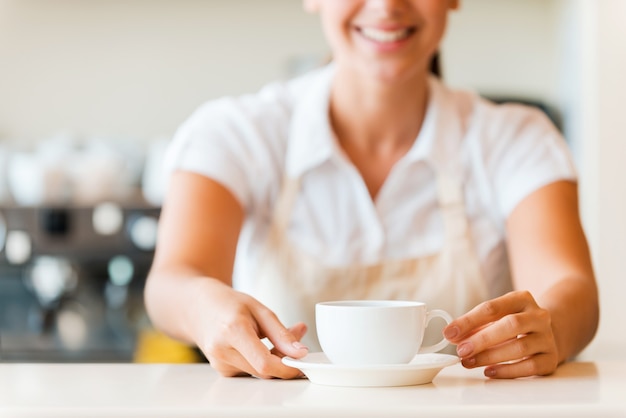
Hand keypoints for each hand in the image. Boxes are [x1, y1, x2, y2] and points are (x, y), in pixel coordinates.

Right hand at [195, 281, 308, 378]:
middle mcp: (222, 351)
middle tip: (296, 335)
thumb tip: (300, 352)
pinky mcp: (222, 370)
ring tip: (274, 335)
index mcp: (233, 331)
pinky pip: (251, 370)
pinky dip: (262, 361)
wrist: (197, 307)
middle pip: (264, 369)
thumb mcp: (259, 309)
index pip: (264, 363)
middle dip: (284, 358)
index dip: (287, 367)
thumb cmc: (228, 303)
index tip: (302, 361)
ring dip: (274, 359)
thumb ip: (281, 333)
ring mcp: (219, 363)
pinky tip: (260, 344)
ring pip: (259, 372)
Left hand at [443, 290, 558, 378]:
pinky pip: (530, 367)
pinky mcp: (551, 359)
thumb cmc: (514, 325)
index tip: (450, 333)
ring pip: (520, 347)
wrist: (546, 334)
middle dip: (482, 339)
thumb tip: (453, 335)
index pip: (492, 308)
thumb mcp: (497, 317)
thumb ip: (475, 325)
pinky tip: (489, 371)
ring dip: (490, 356)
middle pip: (510, 325)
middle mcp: (538, 316)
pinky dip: (507, 371)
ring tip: (469, 362)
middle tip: (461, 350)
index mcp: (522, 299)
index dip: (468, 321)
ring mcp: (547, 337)